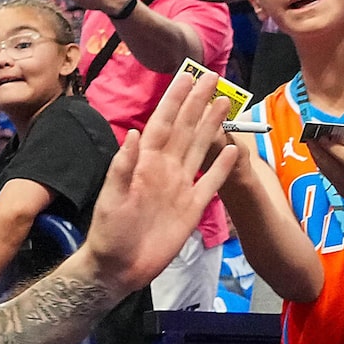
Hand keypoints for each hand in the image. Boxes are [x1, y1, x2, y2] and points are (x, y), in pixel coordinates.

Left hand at [82, 66, 238, 294]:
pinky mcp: (193, 207)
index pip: (163, 123)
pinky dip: (223, 167)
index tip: (188, 76)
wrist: (119, 267)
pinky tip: (234, 151)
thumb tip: (134, 133)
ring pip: (200, 148)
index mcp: (145, 163)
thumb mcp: (112, 198)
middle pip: (185, 129)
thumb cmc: (109, 232)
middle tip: (213, 77)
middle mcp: (165, 168)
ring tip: (225, 102)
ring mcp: (180, 186)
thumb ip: (123, 167)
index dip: (175, 100)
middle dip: (197, 102)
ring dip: (211, 126)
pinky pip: (211, 182)